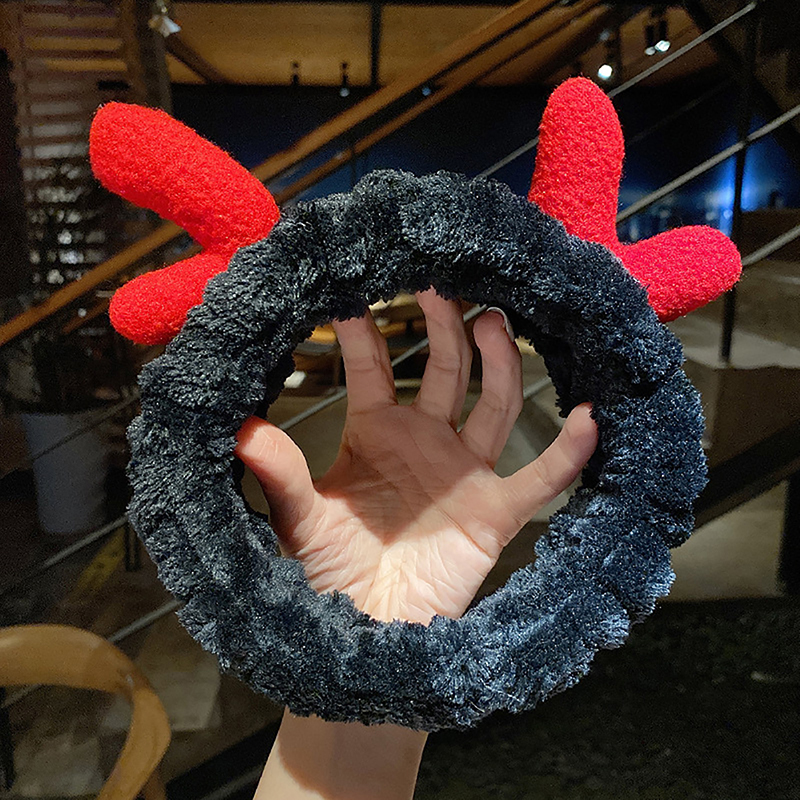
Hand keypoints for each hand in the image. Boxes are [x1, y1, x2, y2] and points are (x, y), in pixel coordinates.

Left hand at [236, 289, 597, 624]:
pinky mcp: (495, 513)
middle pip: (444, 369)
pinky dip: (568, 453)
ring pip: (493, 404)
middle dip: (445, 325)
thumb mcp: (301, 520)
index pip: (371, 369)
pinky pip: (541, 479)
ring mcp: (464, 474)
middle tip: (441, 282)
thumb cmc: (327, 577)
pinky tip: (589, 418)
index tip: (354, 290)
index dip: (364, 332)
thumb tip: (238, 428)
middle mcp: (424, 443)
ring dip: (498, 362)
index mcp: (375, 434)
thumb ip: (281, 474)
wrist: (365, 634)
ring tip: (491, 320)